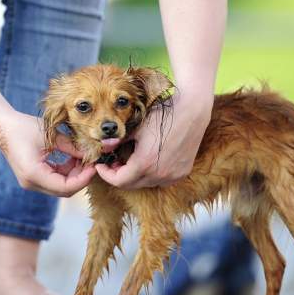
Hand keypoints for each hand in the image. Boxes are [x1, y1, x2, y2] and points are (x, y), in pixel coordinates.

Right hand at [0, 112, 95, 196]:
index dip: (83, 179)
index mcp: (34, 174)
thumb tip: (91, 154)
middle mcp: (31, 183)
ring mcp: (31, 182)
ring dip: (74, 175)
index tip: (94, 167)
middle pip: (63, 190)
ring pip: (60, 187)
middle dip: (80, 178)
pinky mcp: (32, 178)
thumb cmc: (23, 127)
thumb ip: (71, 147)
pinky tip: (73, 159)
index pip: (65, 187)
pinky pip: (53, 181)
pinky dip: (65, 172)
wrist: (2, 127)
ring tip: (84, 158)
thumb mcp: (51, 136)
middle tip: (92, 163)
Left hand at [95, 90, 212, 188]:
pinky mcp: (183, 172)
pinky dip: (151, 174)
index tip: (101, 165)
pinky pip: (162, 180)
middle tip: (113, 162)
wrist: (192, 109)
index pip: (119, 181)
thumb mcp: (136, 128)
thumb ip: (118, 141)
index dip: (106, 174)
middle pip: (132, 185)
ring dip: (135, 176)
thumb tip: (105, 147)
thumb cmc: (163, 115)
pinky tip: (148, 160)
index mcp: (145, 164)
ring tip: (130, 160)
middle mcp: (160, 175)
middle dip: (119, 175)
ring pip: (147, 183)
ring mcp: (173, 175)